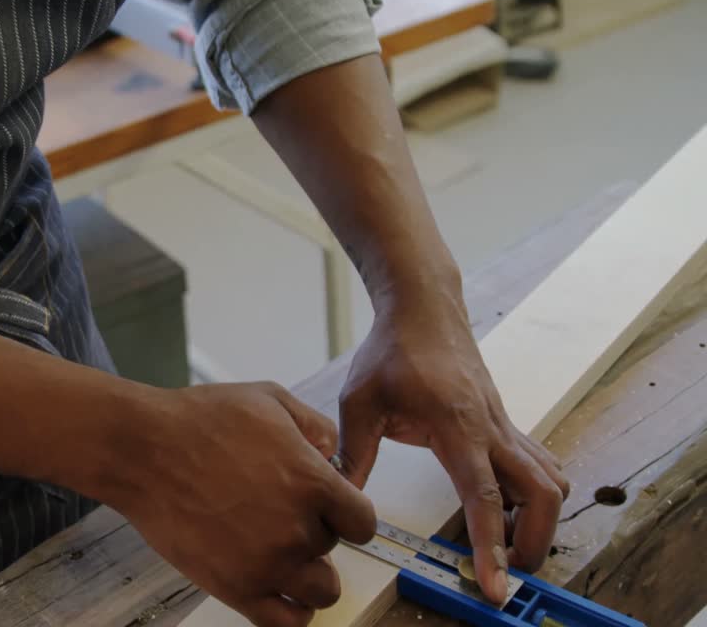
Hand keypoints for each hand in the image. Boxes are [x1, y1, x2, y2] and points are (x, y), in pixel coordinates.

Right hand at [111, 382, 376, 626]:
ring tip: (279, 551)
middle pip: (333, 549)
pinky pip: (287, 622)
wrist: (142, 450)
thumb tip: (334, 449)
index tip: (329, 509)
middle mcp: (296, 528)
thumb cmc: (197, 421)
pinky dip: (290, 611)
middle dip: (312, 532)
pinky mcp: (235, 588)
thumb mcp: (268, 398)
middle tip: (277, 514)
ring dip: (307, 574)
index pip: (363, 523)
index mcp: (312, 482)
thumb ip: (315, 424)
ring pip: (321, 592)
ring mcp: (267, 563)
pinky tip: (276, 586)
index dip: (347, 513)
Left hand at [336, 295, 569, 603]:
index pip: (484, 494)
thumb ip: (354, 453)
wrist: (424, 307)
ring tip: (505, 546)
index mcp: (456, 425)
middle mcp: (492, 427)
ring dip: (540, 520)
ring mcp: (504, 424)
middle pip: (542, 494)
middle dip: (534, 541)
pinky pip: (538, 465)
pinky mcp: (505, 423)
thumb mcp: (359, 401)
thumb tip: (340, 499)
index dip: (491, 544)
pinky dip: (535, 496)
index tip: (497, 584)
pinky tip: (506, 512)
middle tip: (505, 572)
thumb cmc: (392, 349)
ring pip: (550, 480)